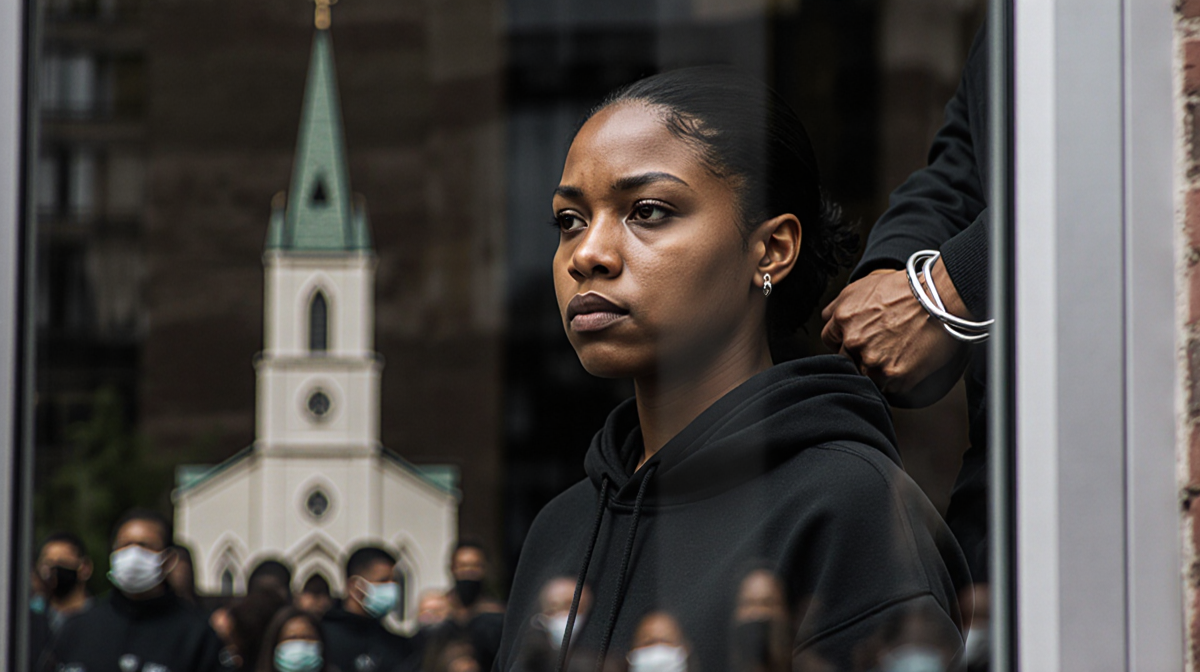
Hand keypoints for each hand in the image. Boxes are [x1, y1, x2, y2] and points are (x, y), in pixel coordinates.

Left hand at [821, 261, 967, 404]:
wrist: (941, 298)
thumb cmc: (908, 289)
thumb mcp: (863, 285)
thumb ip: (839, 305)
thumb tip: (828, 319)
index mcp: (844, 318)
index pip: (829, 339)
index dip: (842, 339)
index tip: (855, 340)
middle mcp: (854, 341)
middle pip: (844, 360)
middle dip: (857, 355)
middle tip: (878, 347)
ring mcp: (873, 361)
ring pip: (864, 376)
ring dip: (874, 370)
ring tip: (894, 354)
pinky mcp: (894, 376)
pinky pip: (886, 388)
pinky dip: (894, 380)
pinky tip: (905, 363)